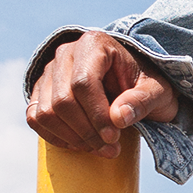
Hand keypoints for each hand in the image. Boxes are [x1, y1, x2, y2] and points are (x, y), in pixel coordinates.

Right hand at [26, 31, 178, 158]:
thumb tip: (118, 118)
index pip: (84, 82)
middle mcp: (65, 52)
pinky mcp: (41, 90)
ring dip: (71, 138)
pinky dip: (54, 137)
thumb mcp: (158, 91)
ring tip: (99, 148)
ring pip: (45, 112)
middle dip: (86, 131)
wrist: (132, 82)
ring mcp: (49, 71)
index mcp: (94, 43)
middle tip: (110, 148)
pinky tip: (80, 144)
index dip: (97, 115)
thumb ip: (143, 101)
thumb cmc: (146, 85)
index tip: (114, 138)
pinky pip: (35, 118)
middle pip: (63, 100)